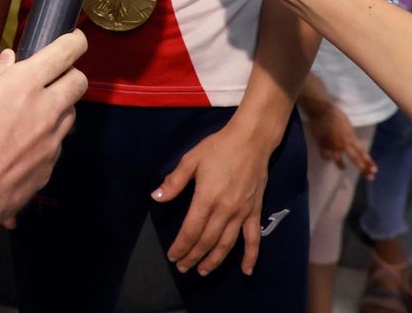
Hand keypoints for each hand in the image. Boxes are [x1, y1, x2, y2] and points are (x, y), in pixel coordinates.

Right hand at [0, 30, 88, 226]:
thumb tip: (8, 62)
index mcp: (23, 84)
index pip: (65, 53)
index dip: (75, 42)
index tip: (75, 40)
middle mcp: (46, 110)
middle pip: (79, 82)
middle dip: (71, 73)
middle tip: (53, 76)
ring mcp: (51, 141)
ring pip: (69, 113)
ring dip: (58, 107)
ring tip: (30, 113)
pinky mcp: (49, 166)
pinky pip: (56, 143)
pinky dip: (45, 137)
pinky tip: (20, 145)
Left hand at [153, 120, 275, 275]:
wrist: (251, 140)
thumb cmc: (218, 147)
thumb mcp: (191, 159)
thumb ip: (174, 181)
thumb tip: (157, 197)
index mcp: (206, 198)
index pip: (191, 230)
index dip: (181, 246)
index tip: (172, 256)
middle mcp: (224, 210)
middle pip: (206, 241)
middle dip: (193, 257)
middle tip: (183, 268)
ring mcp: (241, 213)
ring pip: (226, 244)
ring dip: (214, 260)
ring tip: (203, 272)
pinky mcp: (255, 211)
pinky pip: (253, 239)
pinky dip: (251, 256)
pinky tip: (246, 271)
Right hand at [301, 100, 376, 179]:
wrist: (321, 111)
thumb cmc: (336, 115)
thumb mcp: (348, 126)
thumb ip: (351, 137)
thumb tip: (353, 144)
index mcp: (351, 138)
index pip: (362, 153)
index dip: (369, 162)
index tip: (374, 170)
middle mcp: (343, 145)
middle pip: (355, 159)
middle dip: (363, 169)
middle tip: (369, 177)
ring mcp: (332, 147)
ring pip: (338, 161)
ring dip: (341, 165)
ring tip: (343, 168)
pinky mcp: (322, 146)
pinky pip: (325, 156)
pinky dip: (327, 158)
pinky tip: (328, 159)